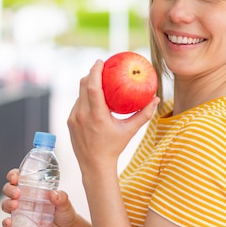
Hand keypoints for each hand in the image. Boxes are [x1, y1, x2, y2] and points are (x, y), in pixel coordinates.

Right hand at [0, 168, 78, 226]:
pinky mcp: (21, 224)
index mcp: (34, 188)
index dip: (13, 175)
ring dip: (7, 204)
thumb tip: (53, 194)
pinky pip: (9, 223)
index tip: (15, 178)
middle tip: (17, 194)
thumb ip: (61, 197)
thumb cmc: (65, 213)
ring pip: (6, 204)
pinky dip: (7, 222)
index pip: (19, 178)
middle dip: (10, 189)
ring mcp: (21, 211)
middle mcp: (25, 198)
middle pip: (9, 189)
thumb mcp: (65, 203)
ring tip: (15, 206)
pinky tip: (9, 222)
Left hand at [67, 60, 158, 175]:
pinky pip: (77, 104)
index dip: (95, 71)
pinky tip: (93, 98)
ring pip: (79, 94)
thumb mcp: (130, 131)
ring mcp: (73, 118)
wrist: (95, 165)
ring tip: (98, 81)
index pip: (92, 86)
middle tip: (101, 66)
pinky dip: (84, 98)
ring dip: (87, 86)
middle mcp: (82, 114)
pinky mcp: (69, 122)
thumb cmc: (114, 148)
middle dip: (90, 73)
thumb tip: (156, 99)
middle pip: (82, 85)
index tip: (101, 61)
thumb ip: (144, 114)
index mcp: (96, 115)